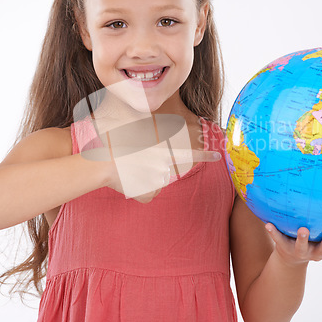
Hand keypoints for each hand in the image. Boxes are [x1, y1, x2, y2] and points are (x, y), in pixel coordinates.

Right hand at [83, 144, 220, 202]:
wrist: (102, 164)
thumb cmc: (117, 148)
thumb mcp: (135, 134)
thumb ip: (150, 134)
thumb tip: (154, 126)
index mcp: (163, 151)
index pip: (189, 154)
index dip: (204, 155)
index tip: (218, 156)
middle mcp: (164, 167)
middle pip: (166, 172)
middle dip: (154, 170)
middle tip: (137, 163)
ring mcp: (157, 181)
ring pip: (157, 183)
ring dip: (146, 180)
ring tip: (131, 172)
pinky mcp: (149, 194)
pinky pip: (150, 195)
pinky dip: (141, 192)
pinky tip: (130, 183)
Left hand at [265, 224, 321, 266]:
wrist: (291, 258)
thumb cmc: (314, 240)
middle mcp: (316, 253)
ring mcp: (300, 251)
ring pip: (302, 247)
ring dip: (303, 239)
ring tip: (303, 229)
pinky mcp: (284, 247)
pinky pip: (278, 239)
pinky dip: (274, 232)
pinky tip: (268, 224)